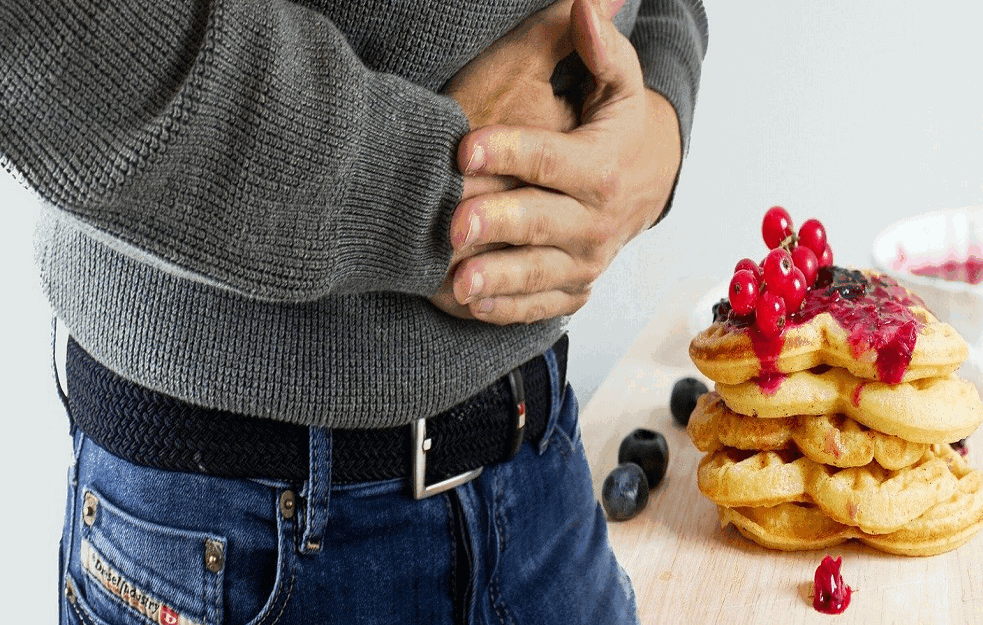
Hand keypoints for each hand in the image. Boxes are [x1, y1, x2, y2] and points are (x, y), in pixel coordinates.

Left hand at [430, 0, 623, 318]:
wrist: (649, 184)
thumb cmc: (620, 128)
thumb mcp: (620, 86)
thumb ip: (603, 50)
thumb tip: (588, 4)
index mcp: (602, 168)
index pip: (551, 160)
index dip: (509, 151)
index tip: (466, 146)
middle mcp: (597, 220)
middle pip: (541, 222)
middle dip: (498, 223)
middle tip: (454, 225)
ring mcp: (587, 260)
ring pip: (539, 273)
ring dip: (498, 280)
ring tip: (459, 282)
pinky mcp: (576, 286)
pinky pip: (543, 304)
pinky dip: (510, 309)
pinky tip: (474, 306)